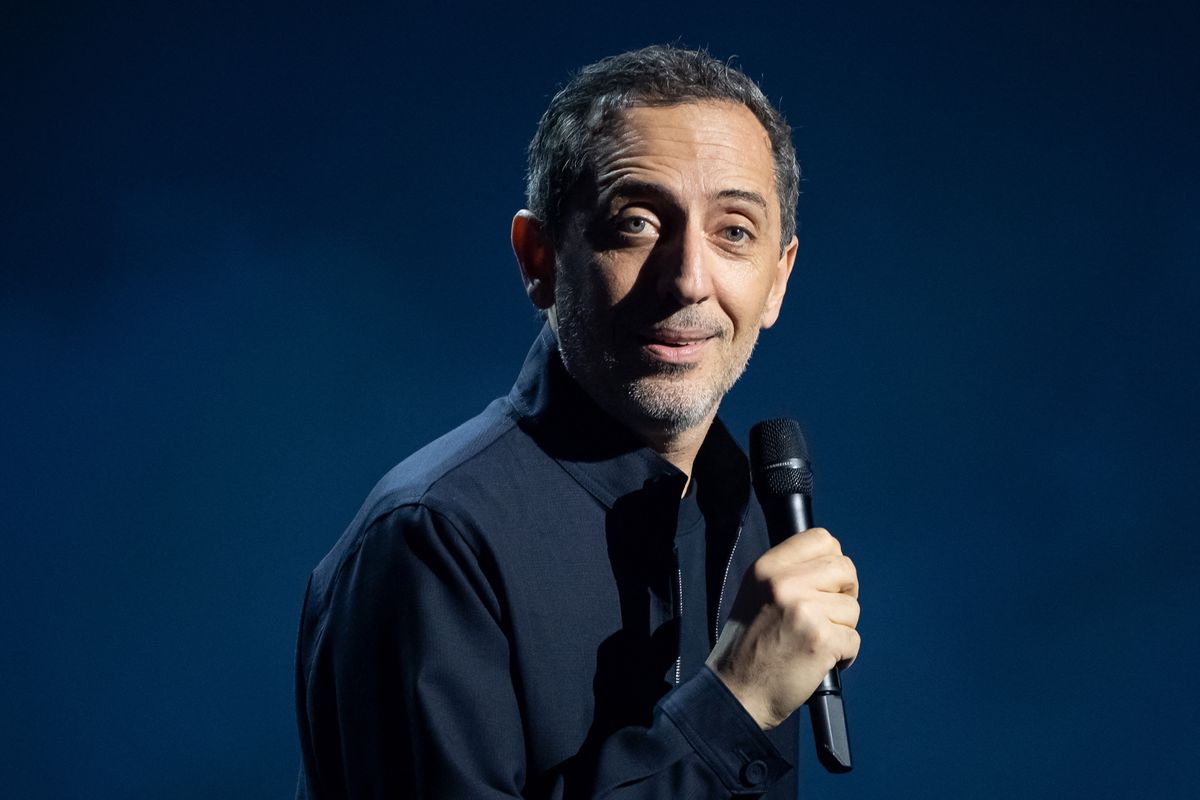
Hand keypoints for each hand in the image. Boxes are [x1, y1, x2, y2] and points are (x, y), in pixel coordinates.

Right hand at [706, 527, 859, 729]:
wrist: (736, 692)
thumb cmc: (748, 647)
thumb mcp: (756, 593)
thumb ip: (789, 573)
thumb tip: (831, 565)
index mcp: (767, 567)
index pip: (821, 538)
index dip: (832, 560)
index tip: (828, 582)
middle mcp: (784, 583)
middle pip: (845, 568)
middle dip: (845, 593)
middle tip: (828, 615)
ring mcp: (804, 610)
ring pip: (852, 607)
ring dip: (842, 628)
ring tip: (816, 642)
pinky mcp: (821, 640)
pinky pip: (854, 639)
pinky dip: (844, 654)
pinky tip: (821, 660)